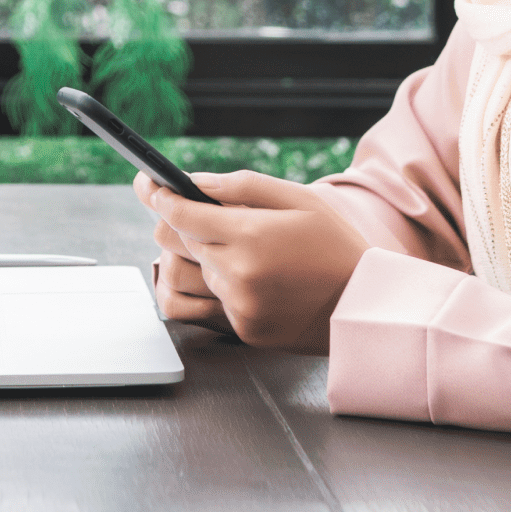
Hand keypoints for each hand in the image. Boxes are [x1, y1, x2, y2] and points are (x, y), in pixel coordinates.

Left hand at [133, 169, 369, 352]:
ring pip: (186, 273)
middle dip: (173, 220)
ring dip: (193, 255)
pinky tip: (239, 273)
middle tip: (185, 209)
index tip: (148, 183)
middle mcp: (238, 274)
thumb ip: (242, 185)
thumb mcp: (298, 199)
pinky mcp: (241, 331)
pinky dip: (214, 284)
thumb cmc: (334, 243)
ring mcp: (237, 307)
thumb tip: (194, 180)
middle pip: (174, 242)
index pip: (181, 213)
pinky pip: (206, 303)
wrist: (363, 305)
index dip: (158, 195)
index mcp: (250, 235)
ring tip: (220, 244)